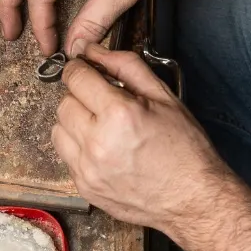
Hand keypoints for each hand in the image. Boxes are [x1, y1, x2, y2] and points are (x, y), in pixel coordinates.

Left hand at [51, 43, 228, 230]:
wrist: (192, 199)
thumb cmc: (184, 149)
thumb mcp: (163, 96)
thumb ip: (125, 66)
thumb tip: (94, 51)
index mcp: (118, 115)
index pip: (76, 78)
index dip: (80, 69)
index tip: (87, 70)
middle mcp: (97, 143)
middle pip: (63, 103)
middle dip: (80, 97)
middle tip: (104, 102)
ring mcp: (88, 169)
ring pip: (58, 130)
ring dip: (75, 122)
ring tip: (102, 127)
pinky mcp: (84, 187)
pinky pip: (65, 156)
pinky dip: (78, 148)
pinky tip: (103, 149)